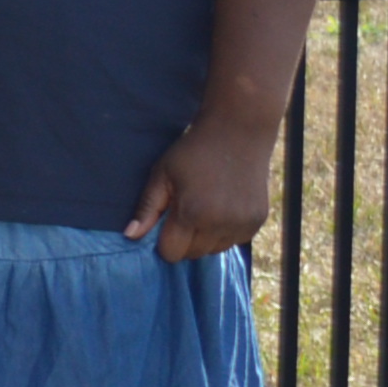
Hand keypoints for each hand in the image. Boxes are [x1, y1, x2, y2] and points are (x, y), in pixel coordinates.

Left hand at [130, 112, 278, 264]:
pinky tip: (222, 209)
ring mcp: (242, 224)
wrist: (238, 132)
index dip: (164, 242)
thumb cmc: (193, 151)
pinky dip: (225, 233)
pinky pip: (234, 242)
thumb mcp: (162, 174)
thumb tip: (130, 236)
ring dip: (205, 238)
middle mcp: (220, 224)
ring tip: (204, 209)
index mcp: (193, 213)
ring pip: (214, 251)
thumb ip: (147, 208)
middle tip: (185, 212)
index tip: (165, 224)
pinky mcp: (257, 222)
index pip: (172, 253)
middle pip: (192, 254)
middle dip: (184, 240)